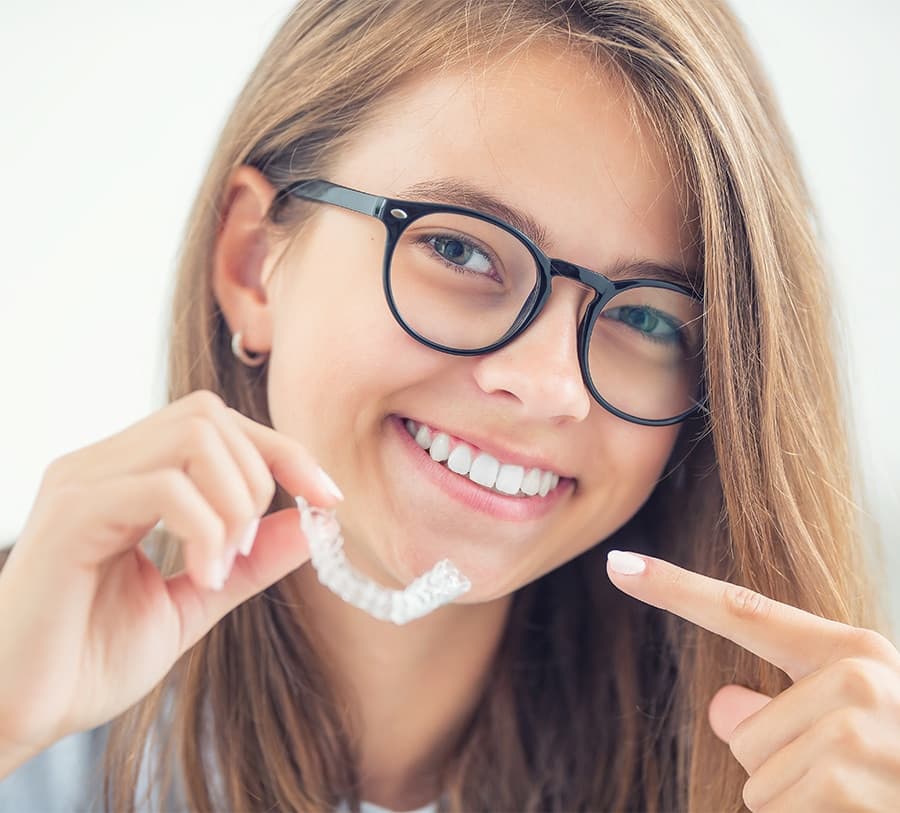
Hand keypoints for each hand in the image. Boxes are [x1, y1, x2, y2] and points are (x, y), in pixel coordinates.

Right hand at [0, 389, 340, 766]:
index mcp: (128, 476)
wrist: (15, 714)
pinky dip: (205, 529)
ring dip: (234, 500)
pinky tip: (202, 579)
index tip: (329, 498)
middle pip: (210, 415)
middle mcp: (101, 464)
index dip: (283, 451)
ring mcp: (82, 483)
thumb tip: (312, 523)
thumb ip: (251, 560)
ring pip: (193, 437)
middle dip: (259, 475)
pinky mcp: (71, 516)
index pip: (218, 424)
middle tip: (246, 548)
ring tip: (223, 565)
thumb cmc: (90, 658)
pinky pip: (162, 487)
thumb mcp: (197, 601)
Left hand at [606, 550, 899, 811]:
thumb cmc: (899, 764)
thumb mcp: (854, 720)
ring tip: (861, 801)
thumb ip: (784, 703)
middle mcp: (857, 680)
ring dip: (797, 805)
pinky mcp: (850, 786)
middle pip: (743, 732)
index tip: (616, 564)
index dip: (674, 588)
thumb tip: (721, 706)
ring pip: (756, 782)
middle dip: (779, 768)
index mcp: (851, 652)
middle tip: (851, 778)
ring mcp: (858, 734)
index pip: (742, 612)